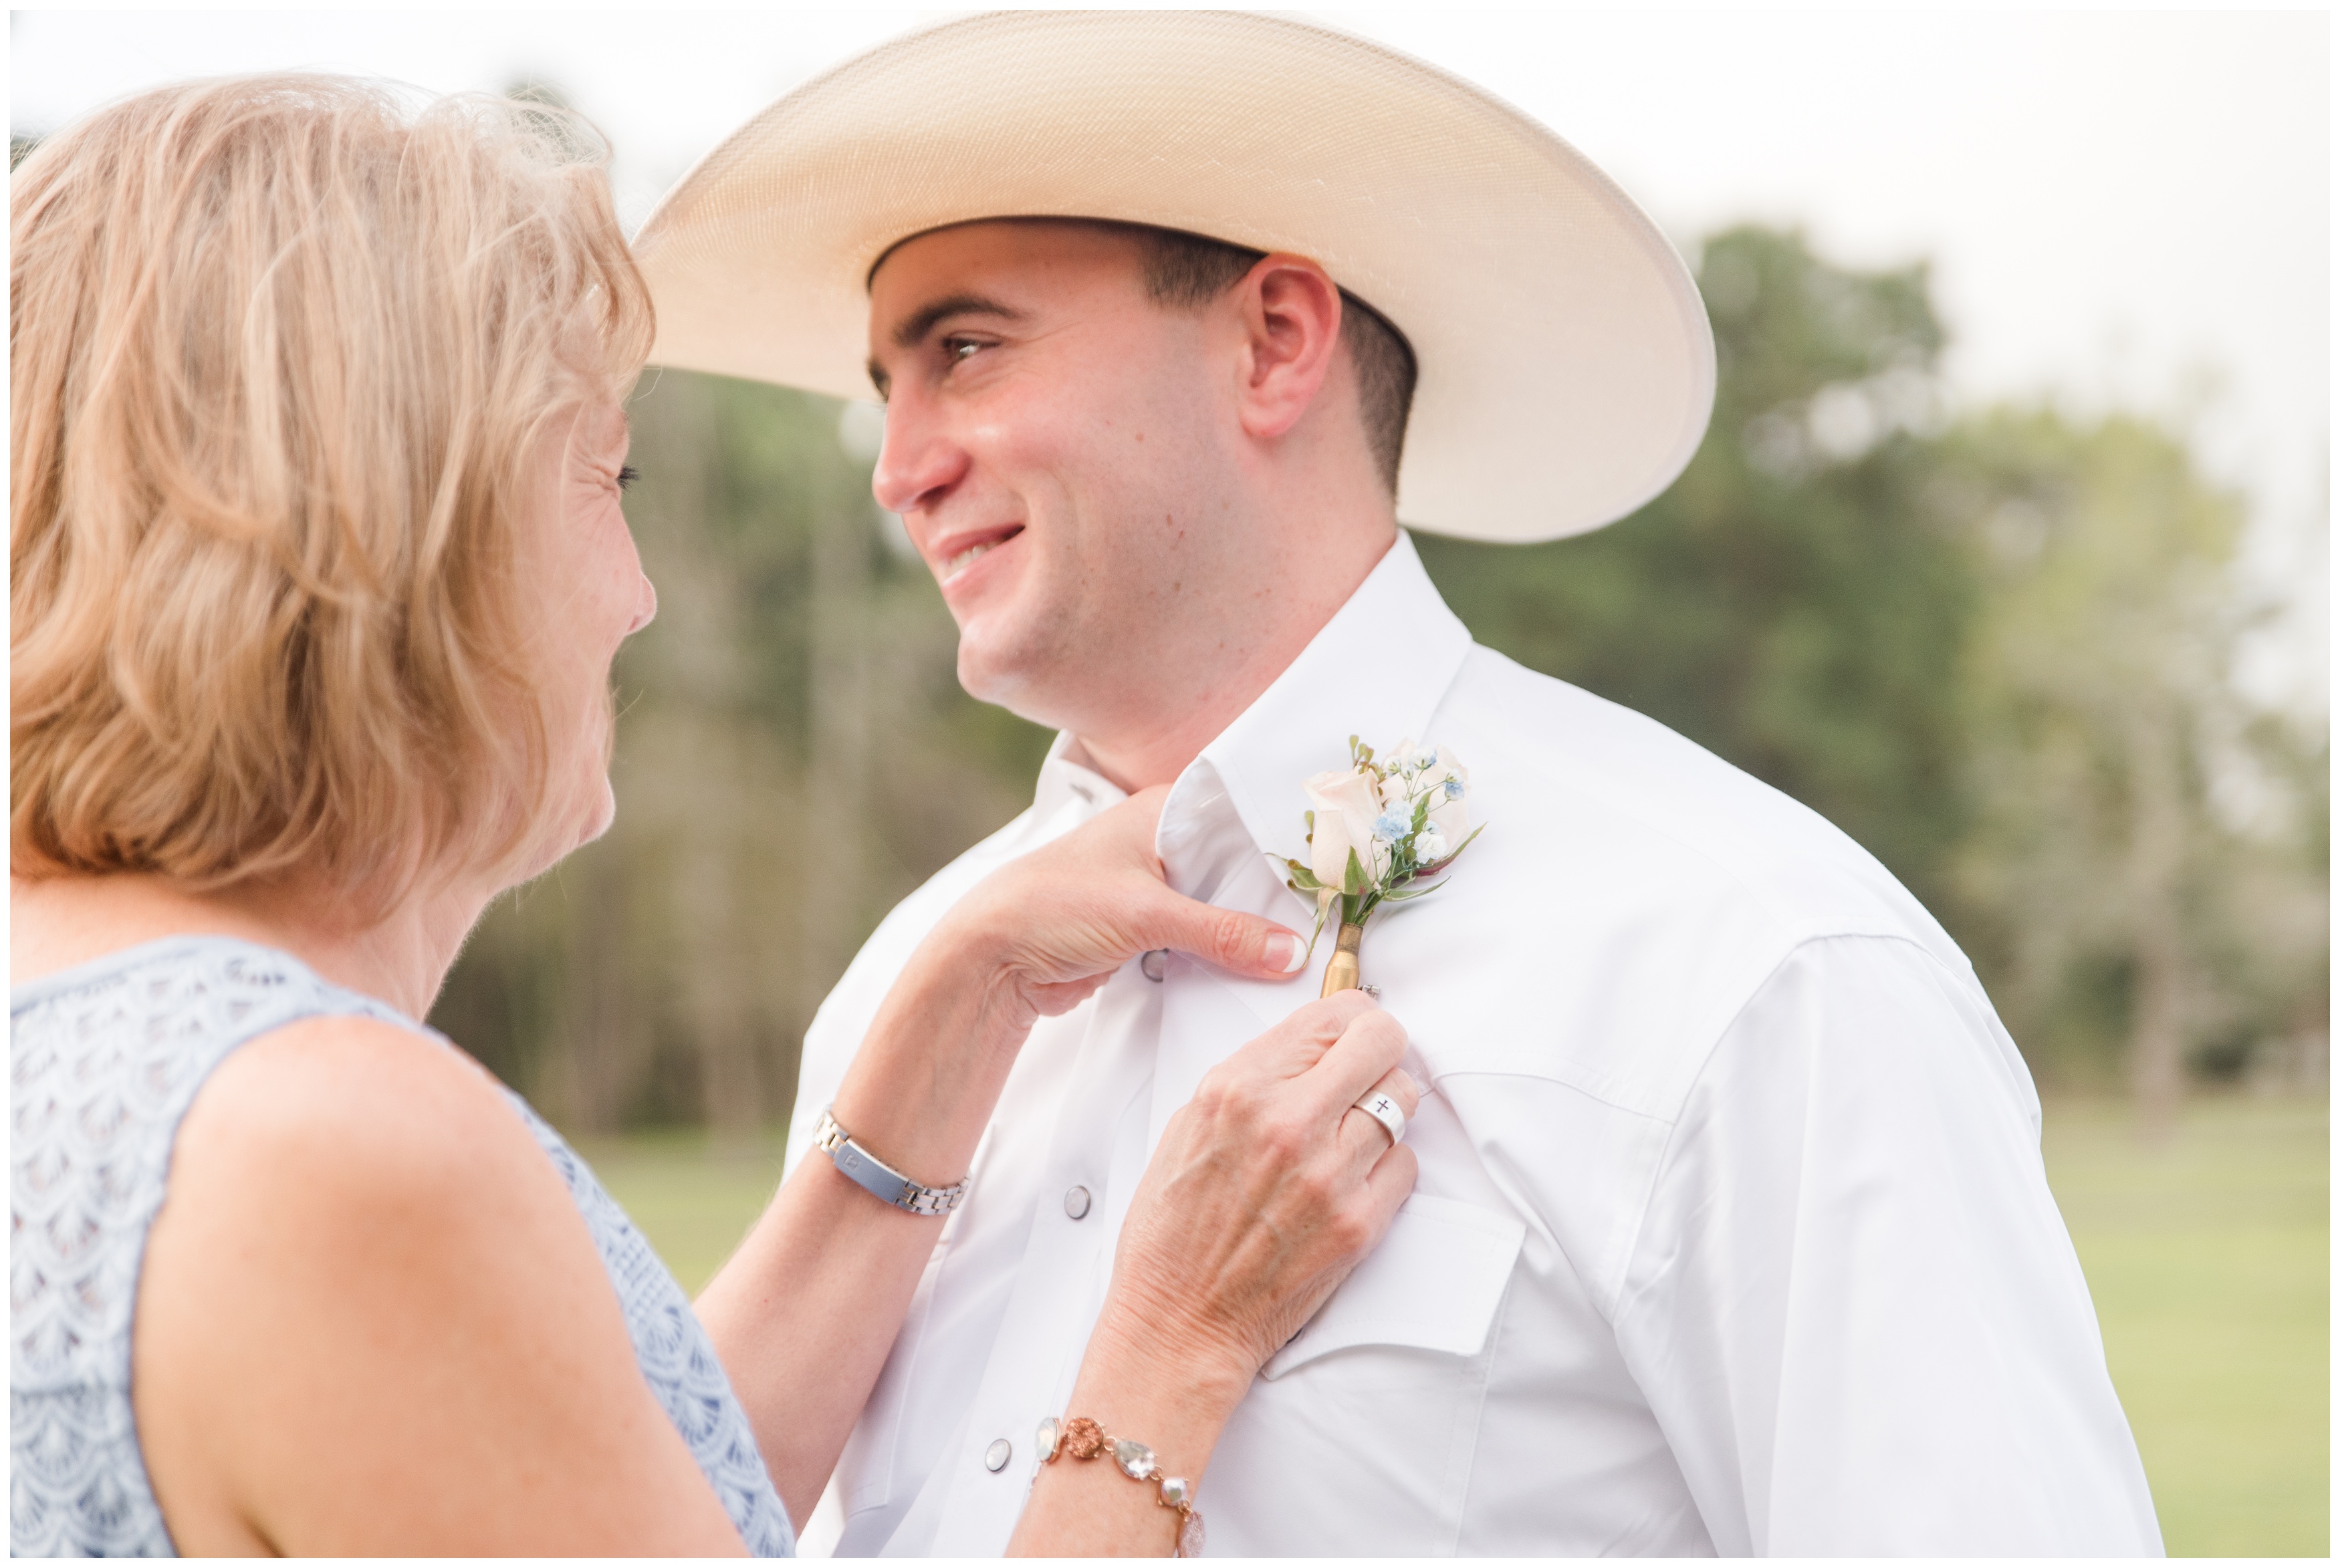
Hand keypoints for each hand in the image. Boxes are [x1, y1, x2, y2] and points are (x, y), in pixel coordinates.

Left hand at [933, 785, 1307, 1026]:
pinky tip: (1260, 971)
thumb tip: (1290, 952)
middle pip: (1239, 866)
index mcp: (1161, 811)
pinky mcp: (1148, 931)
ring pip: (1222, 906)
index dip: (1287, 841)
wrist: (992, 958)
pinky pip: (1203, 940)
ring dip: (1251, 930)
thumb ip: (1222, 932)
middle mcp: (1162, 842)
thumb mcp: (1146, 914)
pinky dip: (1225, 955)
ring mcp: (1157, 888)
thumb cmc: (1052, 906)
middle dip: (1276, 895)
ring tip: (1309, 949)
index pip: (1242, 816)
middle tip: (1335, 918)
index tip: (1339, 866)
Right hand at [1094, 989, 1420, 1400]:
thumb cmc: (1175, 1230)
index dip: (1350, 1018)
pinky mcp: (1358, 1222)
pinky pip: (1406, 1164)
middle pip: (1383, 1042)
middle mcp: (1287, 1122)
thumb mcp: (1190, 1125)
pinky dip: (1386, 1167)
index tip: (1349, 1033)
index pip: (1332, 1015)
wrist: (1181, 1319)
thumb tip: (1311, 1046)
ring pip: (1403, 1101)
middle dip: (1379, 1049)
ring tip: (1350, 1134)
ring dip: (1383, 1111)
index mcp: (1238, 1089)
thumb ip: (1254, 1078)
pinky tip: (1350, 1180)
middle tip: (1367, 1069)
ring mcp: (1329, 1174)